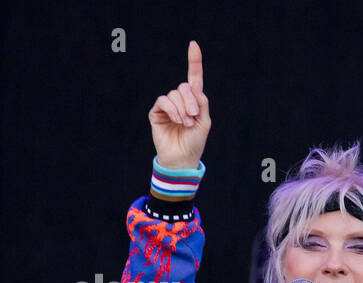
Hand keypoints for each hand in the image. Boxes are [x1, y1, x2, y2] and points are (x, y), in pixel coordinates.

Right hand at [149, 40, 210, 168]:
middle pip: (184, 87)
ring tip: (186, 123)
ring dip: (183, 109)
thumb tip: (194, 85)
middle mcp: (181, 100)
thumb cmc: (195, 142)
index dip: (194, 61)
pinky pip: (163, 101)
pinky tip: (177, 120)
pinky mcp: (157, 112)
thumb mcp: (204, 122)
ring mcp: (168, 106)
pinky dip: (172, 109)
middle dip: (191, 101)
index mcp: (194, 101)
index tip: (193, 45)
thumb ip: (201, 103)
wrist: (182, 158)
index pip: (194, 78)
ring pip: (174, 94)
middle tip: (194, 117)